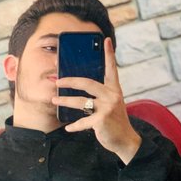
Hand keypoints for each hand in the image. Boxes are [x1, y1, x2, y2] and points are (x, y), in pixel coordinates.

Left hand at [52, 38, 141, 164]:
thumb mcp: (112, 105)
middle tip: (58, 81)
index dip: (109, 54)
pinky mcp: (101, 120)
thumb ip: (101, 96)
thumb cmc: (115, 122)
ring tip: (54, 99)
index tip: (105, 40)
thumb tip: (82, 90)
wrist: (125, 140)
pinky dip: (74, 126)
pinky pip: (82, 121)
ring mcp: (107, 108)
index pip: (111, 69)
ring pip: (80, 101)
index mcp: (114, 90)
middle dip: (70, 81)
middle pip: (87, 83)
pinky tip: (68, 127)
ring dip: (65, 100)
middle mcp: (111, 96)